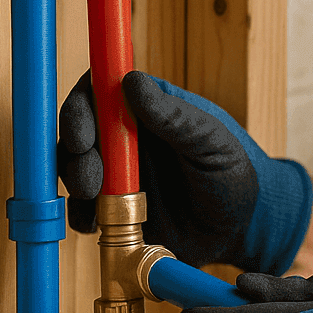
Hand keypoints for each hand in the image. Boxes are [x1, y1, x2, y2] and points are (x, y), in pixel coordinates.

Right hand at [57, 70, 312, 274]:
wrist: (240, 231)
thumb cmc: (233, 175)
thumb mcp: (212, 143)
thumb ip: (174, 116)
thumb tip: (131, 81)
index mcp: (150, 110)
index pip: (102, 90)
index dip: (82, 104)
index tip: (83, 132)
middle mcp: (126, 138)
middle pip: (78, 128)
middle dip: (72, 150)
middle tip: (90, 178)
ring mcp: (117, 173)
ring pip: (72, 166)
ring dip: (73, 179)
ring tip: (94, 198)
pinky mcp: (112, 209)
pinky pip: (82, 208)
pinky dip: (81, 214)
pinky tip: (96, 223)